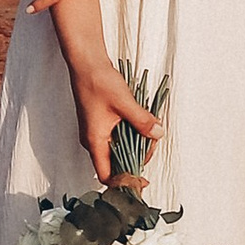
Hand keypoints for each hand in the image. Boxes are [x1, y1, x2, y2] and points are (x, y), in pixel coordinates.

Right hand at [62, 47, 159, 187]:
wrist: (86, 62)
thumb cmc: (99, 81)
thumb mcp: (124, 103)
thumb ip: (142, 121)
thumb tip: (158, 134)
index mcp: (94, 141)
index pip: (107, 176)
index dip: (124, 182)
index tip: (142, 180)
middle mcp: (93, 141)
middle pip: (114, 164)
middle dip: (136, 160)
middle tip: (152, 144)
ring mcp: (95, 132)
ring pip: (117, 150)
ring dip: (134, 146)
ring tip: (150, 133)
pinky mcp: (100, 123)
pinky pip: (116, 138)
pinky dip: (129, 136)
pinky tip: (140, 126)